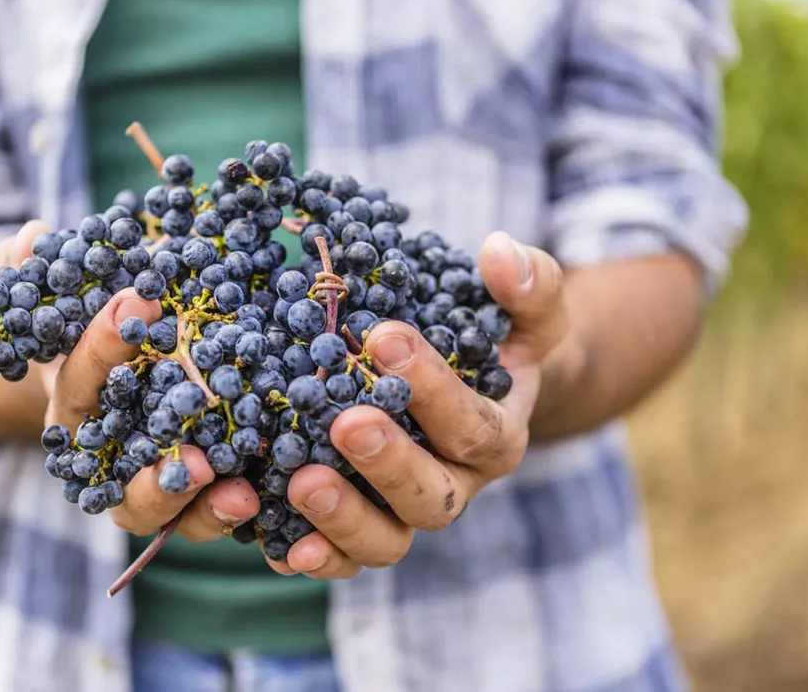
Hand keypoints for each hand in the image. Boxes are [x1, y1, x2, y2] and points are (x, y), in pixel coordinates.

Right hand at [0, 222, 260, 540]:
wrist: (121, 380)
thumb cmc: (96, 338)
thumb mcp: (68, 304)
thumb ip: (33, 272)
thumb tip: (29, 238)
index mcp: (73, 405)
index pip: (83, 378)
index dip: (104, 345)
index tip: (139, 303)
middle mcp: (103, 459)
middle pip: (119, 482)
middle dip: (153, 474)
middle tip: (193, 460)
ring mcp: (143, 488)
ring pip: (163, 512)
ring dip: (201, 507)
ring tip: (239, 496)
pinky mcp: (189, 500)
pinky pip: (205, 517)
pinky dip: (230, 513)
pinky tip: (261, 498)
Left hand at [268, 231, 567, 577]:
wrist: (476, 393)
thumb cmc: (494, 344)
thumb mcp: (527, 311)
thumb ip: (529, 283)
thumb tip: (500, 249)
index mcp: (496, 438)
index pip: (472, 425)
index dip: (434, 389)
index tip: (385, 337)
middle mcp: (454, 486)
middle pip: (431, 496)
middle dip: (388, 463)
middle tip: (346, 422)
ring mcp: (405, 515)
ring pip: (386, 540)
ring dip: (345, 518)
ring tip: (302, 481)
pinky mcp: (361, 530)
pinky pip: (340, 558)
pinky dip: (313, 558)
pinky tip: (279, 544)